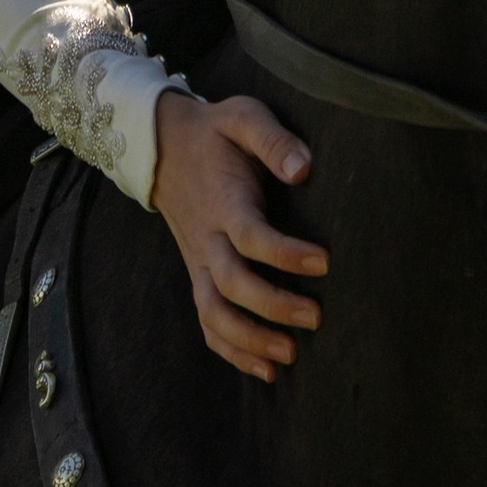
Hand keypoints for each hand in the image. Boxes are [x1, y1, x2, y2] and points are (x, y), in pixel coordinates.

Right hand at [151, 90, 326, 385]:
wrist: (161, 146)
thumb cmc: (215, 132)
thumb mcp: (243, 116)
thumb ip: (273, 139)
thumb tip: (303, 169)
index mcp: (223, 201)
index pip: (250, 236)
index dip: (285, 253)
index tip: (325, 261)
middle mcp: (208, 238)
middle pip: (231, 284)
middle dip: (273, 306)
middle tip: (317, 318)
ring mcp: (199, 261)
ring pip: (213, 313)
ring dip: (249, 340)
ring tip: (291, 356)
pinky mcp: (199, 274)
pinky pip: (207, 322)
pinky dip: (232, 351)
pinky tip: (267, 370)